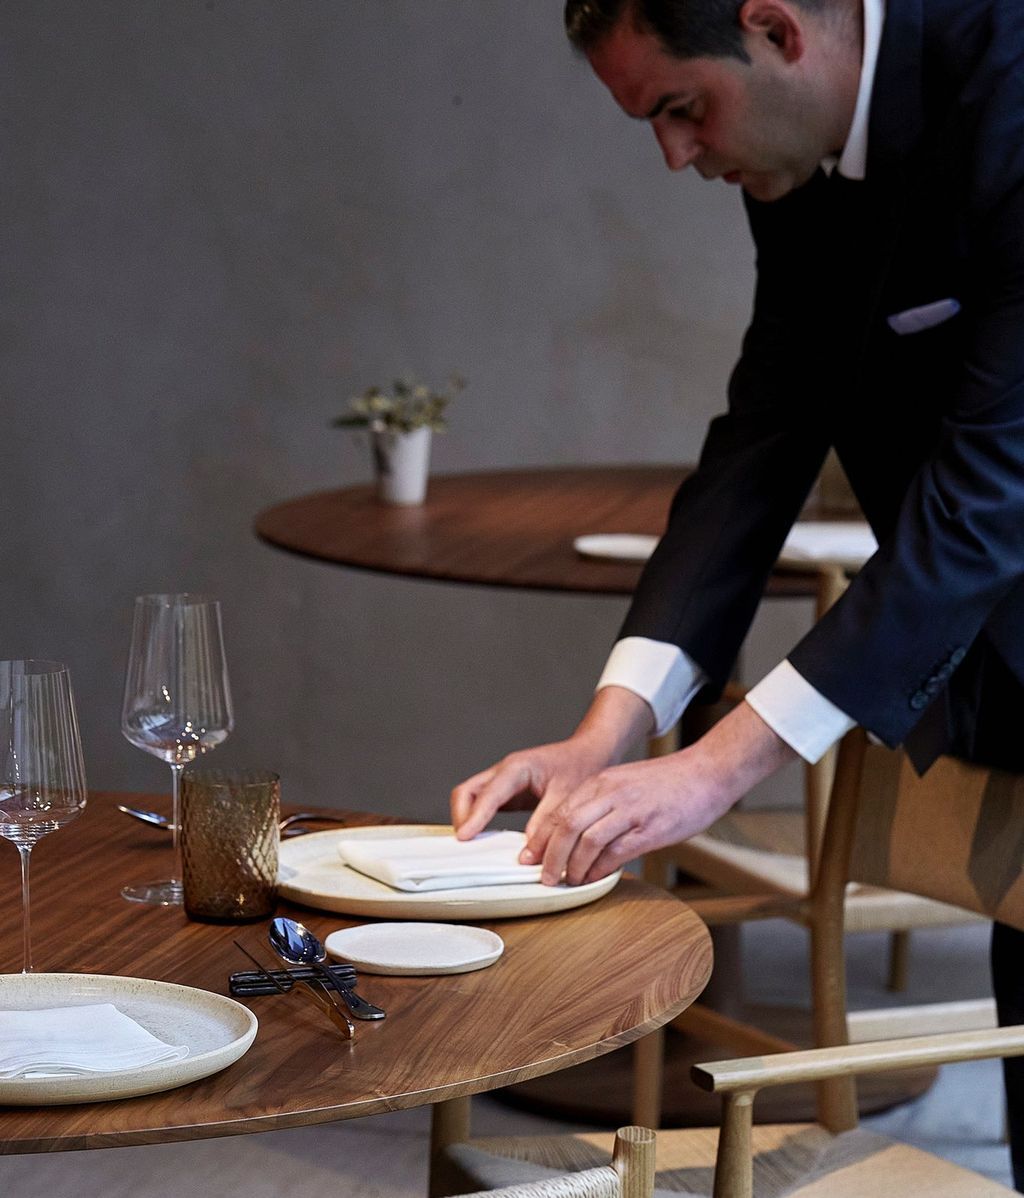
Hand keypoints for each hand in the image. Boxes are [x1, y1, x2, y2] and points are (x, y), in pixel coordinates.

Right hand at [451, 737, 609, 841]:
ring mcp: (502, 782)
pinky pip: (483, 806)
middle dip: (462, 817)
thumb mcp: (567, 794)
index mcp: (517, 767)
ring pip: (470, 798)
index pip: (488, 793)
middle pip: (467, 792)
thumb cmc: (579, 767)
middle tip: (465, 844)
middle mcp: (504, 772)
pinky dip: (479, 822)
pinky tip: (486, 841)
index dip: (475, 816)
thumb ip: (548, 821)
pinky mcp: (506, 794)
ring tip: (473, 845)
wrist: (587, 754)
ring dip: (467, 819)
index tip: (464, 837)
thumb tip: (529, 850)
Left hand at [521, 702, 797, 885]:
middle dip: (550, 855)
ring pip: (587, 840)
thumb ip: (601, 804)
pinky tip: (594, 879)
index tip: (530, 858)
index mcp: (601, 782)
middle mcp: (611, 792)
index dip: (541, 838)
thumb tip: (577, 837)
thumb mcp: (625, 783)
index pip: (559, 811)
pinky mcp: (652, 829)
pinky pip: (616, 852)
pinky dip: (600, 870)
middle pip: (566, 825)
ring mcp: (631, 810)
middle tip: (544, 877)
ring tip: (568, 882)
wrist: (707, 772)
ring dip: (573, 866)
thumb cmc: (668, 782)